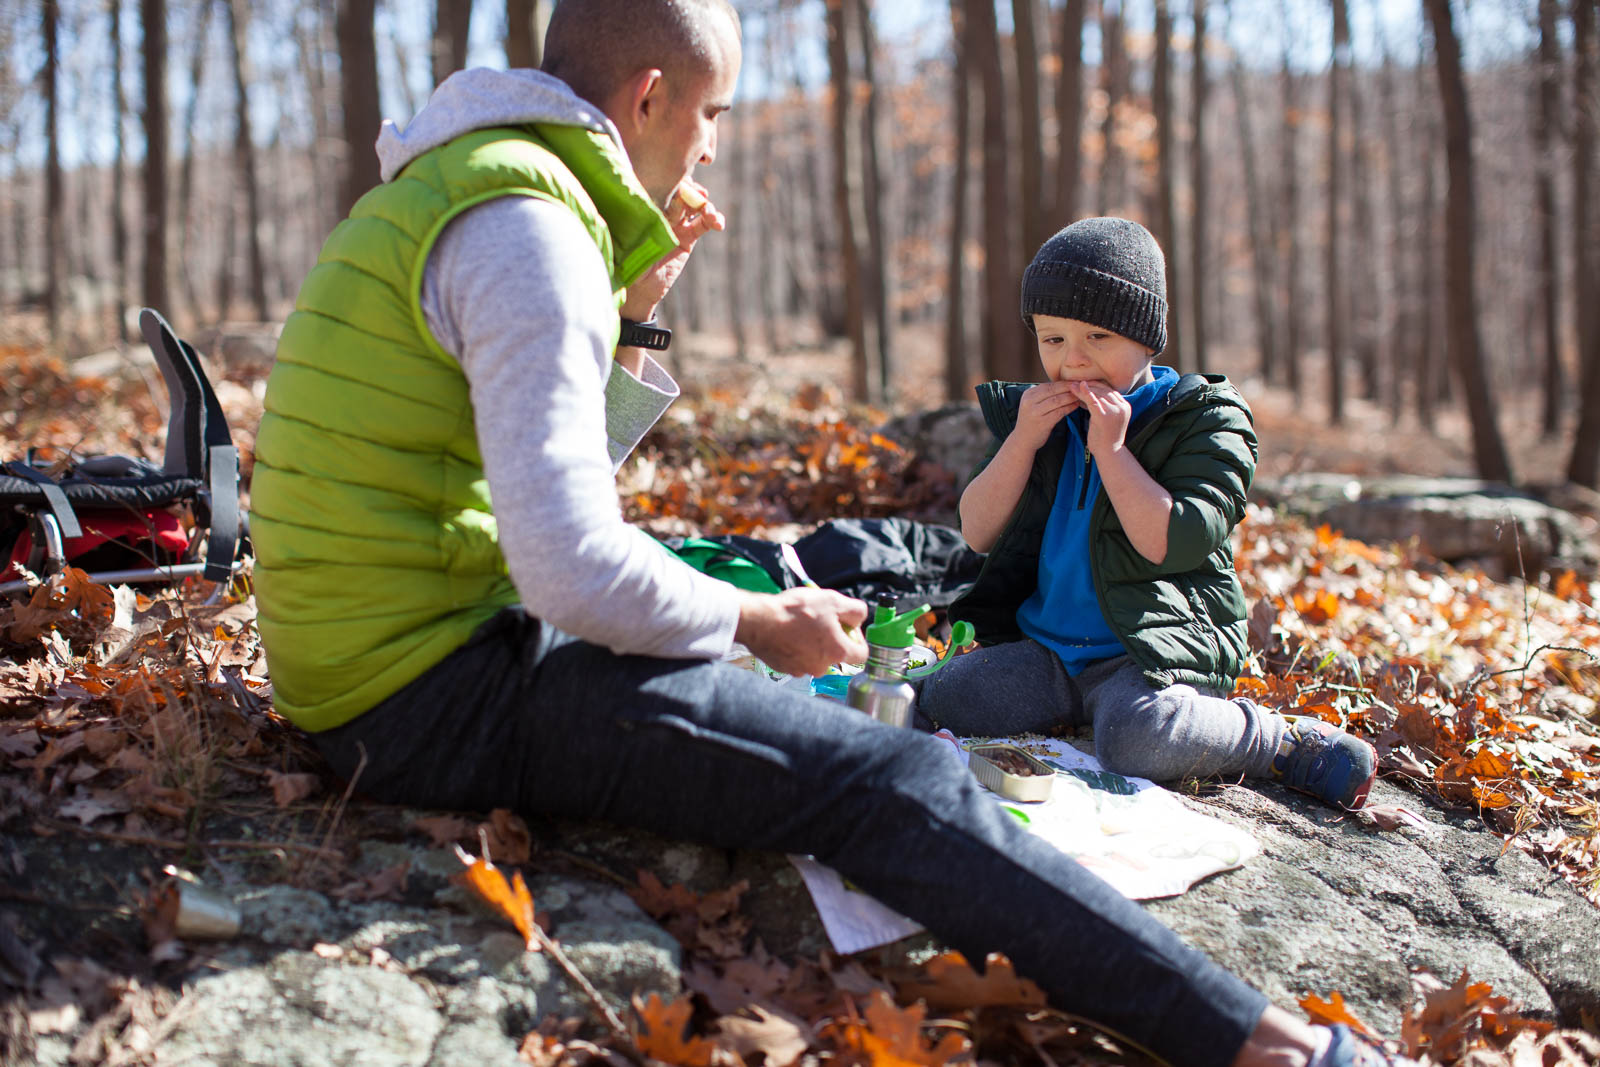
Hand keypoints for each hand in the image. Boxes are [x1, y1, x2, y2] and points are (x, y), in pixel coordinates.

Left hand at [620, 180, 725, 321]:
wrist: (640, 288)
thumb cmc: (626, 262)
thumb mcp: (627, 240)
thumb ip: (633, 224)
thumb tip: (634, 203)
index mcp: (645, 206)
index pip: (660, 186)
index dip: (673, 182)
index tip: (681, 185)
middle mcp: (661, 211)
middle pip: (680, 192)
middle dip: (691, 190)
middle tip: (698, 194)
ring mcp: (676, 222)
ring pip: (694, 206)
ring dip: (704, 205)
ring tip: (709, 213)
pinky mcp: (688, 237)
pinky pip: (703, 224)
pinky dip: (714, 220)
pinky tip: (720, 223)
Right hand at [734, 587, 868, 677]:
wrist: (759, 621)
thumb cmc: (795, 611)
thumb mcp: (833, 600)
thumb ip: (855, 610)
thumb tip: (859, 618)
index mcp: (838, 652)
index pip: (862, 654)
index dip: (857, 638)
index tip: (846, 627)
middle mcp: (822, 667)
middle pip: (836, 655)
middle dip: (831, 639)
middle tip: (819, 620)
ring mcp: (802, 670)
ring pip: (816, 657)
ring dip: (812, 644)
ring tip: (800, 625)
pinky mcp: (785, 669)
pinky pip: (797, 659)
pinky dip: (796, 649)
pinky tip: (787, 633)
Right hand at [1013, 381, 1080, 450]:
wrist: (1023, 440)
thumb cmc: (1032, 421)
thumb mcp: (1032, 404)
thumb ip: (1044, 395)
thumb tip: (1064, 384)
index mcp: (1028, 394)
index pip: (1048, 385)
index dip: (1064, 382)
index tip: (1075, 381)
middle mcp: (1030, 402)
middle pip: (1053, 390)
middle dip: (1069, 387)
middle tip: (1082, 386)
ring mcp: (1035, 412)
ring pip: (1057, 400)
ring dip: (1071, 397)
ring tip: (1081, 395)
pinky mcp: (1043, 422)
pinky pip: (1060, 412)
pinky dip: (1069, 407)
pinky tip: (1076, 405)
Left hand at [1066, 380, 1131, 457]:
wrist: (1109, 453)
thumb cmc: (1105, 438)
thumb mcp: (1107, 418)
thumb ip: (1103, 406)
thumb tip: (1089, 394)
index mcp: (1125, 406)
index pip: (1109, 390)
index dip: (1095, 385)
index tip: (1083, 383)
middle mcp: (1122, 406)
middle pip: (1103, 390)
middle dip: (1088, 385)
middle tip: (1074, 382)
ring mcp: (1114, 410)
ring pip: (1096, 394)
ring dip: (1083, 389)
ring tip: (1071, 386)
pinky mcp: (1104, 416)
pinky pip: (1092, 400)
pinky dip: (1084, 392)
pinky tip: (1076, 387)